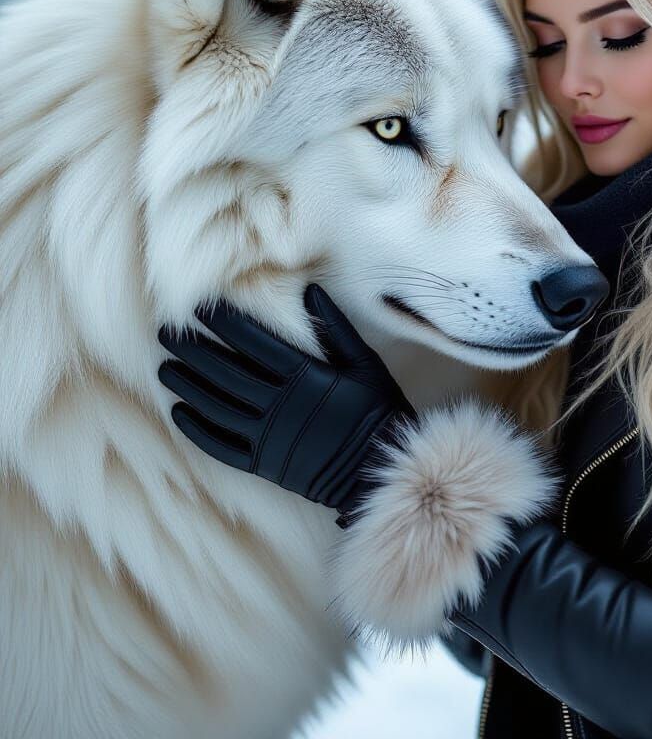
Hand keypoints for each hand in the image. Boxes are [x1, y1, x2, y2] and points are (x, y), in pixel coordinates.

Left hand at [157, 283, 416, 522]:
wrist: (378, 468)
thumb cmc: (377, 410)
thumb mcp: (367, 363)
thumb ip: (337, 328)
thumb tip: (309, 291)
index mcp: (306, 377)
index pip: (254, 342)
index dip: (225, 323)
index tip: (199, 307)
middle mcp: (281, 405)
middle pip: (226, 372)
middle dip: (193, 350)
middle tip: (166, 333)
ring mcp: (268, 437)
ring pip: (216, 407)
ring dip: (188, 386)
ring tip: (165, 368)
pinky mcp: (263, 464)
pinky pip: (220, 446)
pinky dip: (196, 429)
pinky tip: (178, 412)